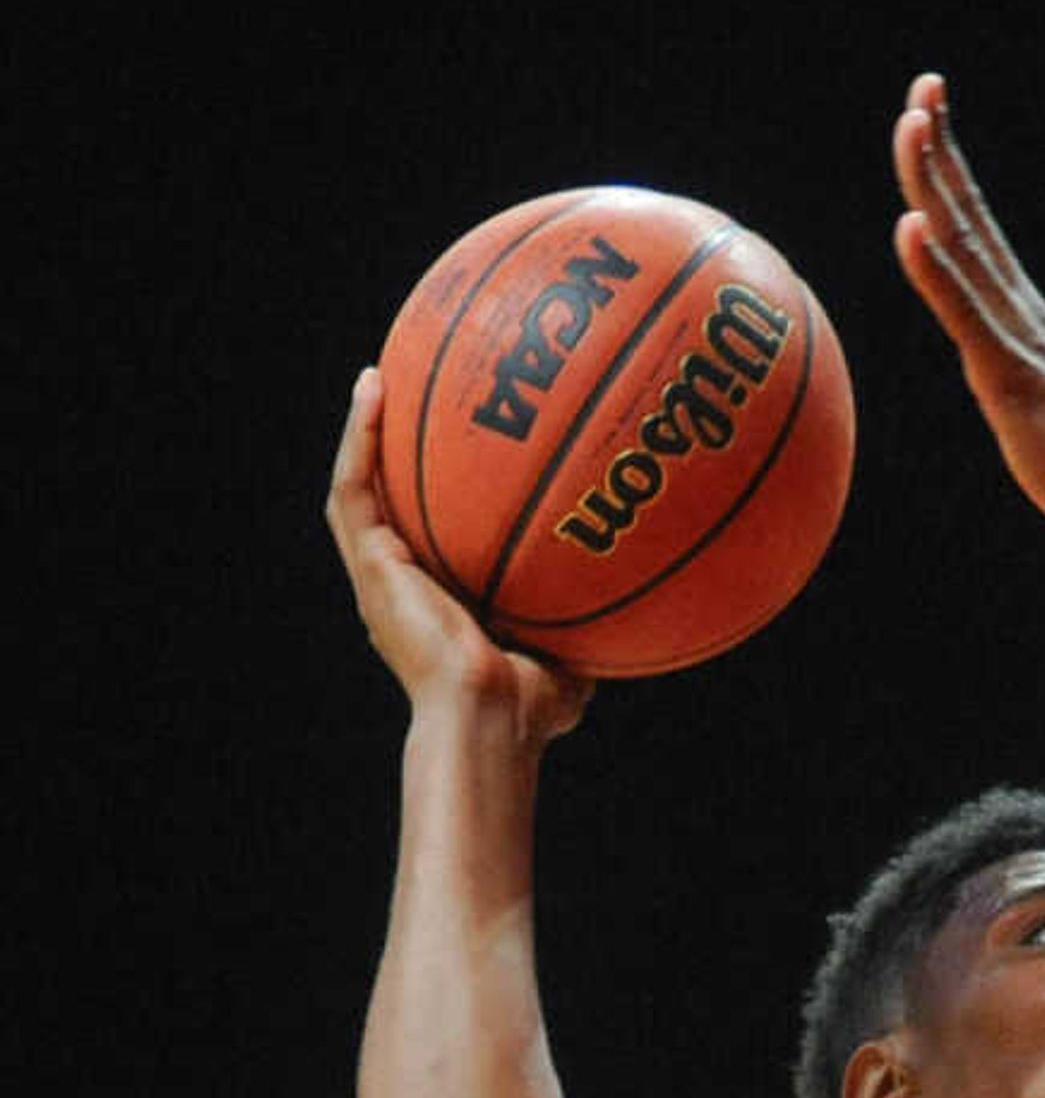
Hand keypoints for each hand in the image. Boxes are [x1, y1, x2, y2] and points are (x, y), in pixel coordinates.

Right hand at [325, 371, 591, 739]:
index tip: (460, 452)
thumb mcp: (569, 659)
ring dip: (366, 432)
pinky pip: (354, 488)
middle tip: (412, 396)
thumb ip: (587, 626)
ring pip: (360, 486)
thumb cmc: (532, 709)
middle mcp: (403, 583)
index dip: (437, 493)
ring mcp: (381, 573)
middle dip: (395, 450)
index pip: (433, 533)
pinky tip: (374, 393)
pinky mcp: (370, 565)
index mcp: (439, 601)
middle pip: (391, 501)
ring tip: (379, 377)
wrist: (491, 720)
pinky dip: (360, 440)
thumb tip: (637, 606)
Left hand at [890, 75, 1044, 544]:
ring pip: (964, 246)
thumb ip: (997, 362)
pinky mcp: (1007, 371)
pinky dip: (936, 267)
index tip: (930, 105)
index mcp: (1015, 309)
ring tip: (913, 127)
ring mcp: (1012, 334)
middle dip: (941, 147)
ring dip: (934, 183)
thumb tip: (978, 348)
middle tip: (925, 87)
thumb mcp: (1020, 395)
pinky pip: (964, 313)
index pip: (972, 221)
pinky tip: (912, 228)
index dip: (948, 162)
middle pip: (967, 214)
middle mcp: (1016, 306)